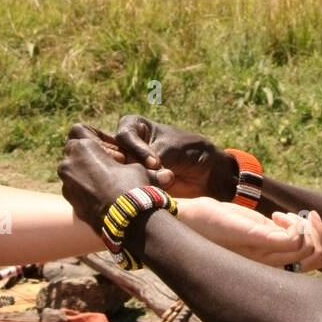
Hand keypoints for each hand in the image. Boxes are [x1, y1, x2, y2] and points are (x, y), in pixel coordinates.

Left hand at [58, 134, 151, 228]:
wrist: (126, 220)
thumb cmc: (132, 187)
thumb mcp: (139, 170)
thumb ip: (142, 167)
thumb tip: (168, 176)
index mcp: (83, 148)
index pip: (81, 130)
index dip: (96, 138)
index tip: (112, 152)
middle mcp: (68, 164)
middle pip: (75, 152)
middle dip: (90, 157)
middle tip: (110, 167)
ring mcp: (66, 185)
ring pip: (74, 173)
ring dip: (88, 175)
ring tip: (109, 184)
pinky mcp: (71, 203)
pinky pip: (77, 191)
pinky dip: (87, 192)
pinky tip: (106, 198)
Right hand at [78, 115, 236, 199]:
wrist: (206, 173)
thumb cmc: (190, 151)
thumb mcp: (169, 149)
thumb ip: (146, 156)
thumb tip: (126, 170)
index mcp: (134, 125)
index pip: (124, 135)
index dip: (137, 150)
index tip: (156, 162)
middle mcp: (127, 144)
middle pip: (115, 155)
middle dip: (130, 168)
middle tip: (150, 178)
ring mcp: (128, 163)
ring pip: (119, 174)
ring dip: (135, 182)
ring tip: (153, 187)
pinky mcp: (134, 181)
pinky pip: (127, 188)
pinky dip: (138, 192)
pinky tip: (149, 196)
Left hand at [177, 198, 321, 270]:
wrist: (185, 220)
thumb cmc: (214, 223)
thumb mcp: (249, 227)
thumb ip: (271, 233)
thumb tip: (295, 231)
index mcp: (267, 264)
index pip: (314, 261)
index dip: (320, 239)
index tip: (305, 220)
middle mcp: (268, 266)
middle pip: (316, 256)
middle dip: (318, 232)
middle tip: (301, 218)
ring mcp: (263, 257)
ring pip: (307, 249)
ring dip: (304, 226)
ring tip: (283, 217)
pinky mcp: (254, 242)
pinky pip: (291, 241)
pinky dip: (294, 224)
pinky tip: (278, 216)